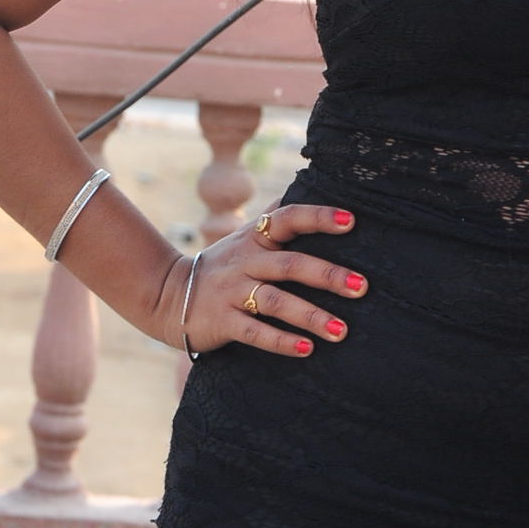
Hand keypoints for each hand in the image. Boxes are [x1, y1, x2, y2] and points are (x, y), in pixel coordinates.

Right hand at [160, 202, 367, 359]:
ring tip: (341, 330)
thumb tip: (307, 178)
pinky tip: (306, 349)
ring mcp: (233, 292)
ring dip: (311, 316)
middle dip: (328, 275)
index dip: (318, 218)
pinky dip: (281, 341)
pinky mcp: (222, 322)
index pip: (288, 219)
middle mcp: (246, 262)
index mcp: (255, 238)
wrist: (166, 295)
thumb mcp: (245, 236)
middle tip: (361, 287)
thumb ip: (275, 214)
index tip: (351, 222)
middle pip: (290, 264)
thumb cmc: (222, 264)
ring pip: (276, 302)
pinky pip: (255, 332)